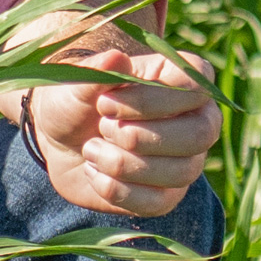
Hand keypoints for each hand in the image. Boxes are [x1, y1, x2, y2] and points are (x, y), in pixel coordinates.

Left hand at [18, 39, 219, 218]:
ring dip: (123, 163)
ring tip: (90, 149)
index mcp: (183, 81)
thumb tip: (116, 58)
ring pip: (181, 172)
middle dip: (140, 136)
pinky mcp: (167, 196)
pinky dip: (117, 189)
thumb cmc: (78, 100)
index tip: (106, 103)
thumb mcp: (78, 82)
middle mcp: (197, 120)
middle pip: (199, 135)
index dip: (151, 100)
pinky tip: (94, 172)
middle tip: (102, 127)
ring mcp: (186, 161)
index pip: (196, 89)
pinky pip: (158, 203)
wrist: (61, 139)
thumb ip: (96, 71)